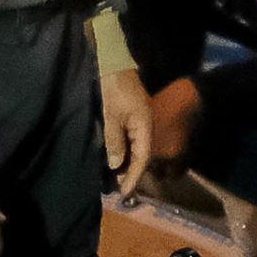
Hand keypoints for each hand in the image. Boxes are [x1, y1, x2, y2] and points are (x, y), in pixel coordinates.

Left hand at [99, 64, 155, 193]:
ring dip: (127, 163)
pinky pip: (131, 140)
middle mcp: (145, 126)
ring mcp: (140, 122)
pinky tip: (115, 159)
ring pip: (136, 149)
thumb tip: (115, 165)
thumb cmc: (112, 88)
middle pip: (142, 155)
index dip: (134, 176)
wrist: (113, 63)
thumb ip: (114, 141)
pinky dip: (124, 152)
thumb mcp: (110, 116)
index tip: (125, 192)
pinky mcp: (132, 118)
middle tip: (118, 189)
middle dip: (131, 173)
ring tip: (116, 178)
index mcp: (144, 126)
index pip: (142, 158)